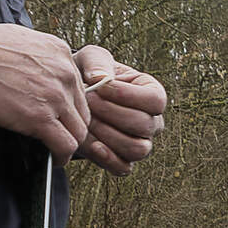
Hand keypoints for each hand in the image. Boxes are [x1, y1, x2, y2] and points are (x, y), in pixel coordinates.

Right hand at [0, 24, 90, 155]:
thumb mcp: (21, 39)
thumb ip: (38, 55)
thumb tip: (35, 68)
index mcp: (60, 52)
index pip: (78, 86)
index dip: (70, 105)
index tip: (59, 115)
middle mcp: (65, 72)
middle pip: (83, 110)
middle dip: (72, 125)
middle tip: (59, 135)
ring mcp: (55, 96)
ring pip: (79, 131)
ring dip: (69, 143)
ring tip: (56, 150)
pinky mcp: (40, 118)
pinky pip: (65, 145)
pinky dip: (62, 156)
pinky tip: (54, 159)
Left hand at [75, 46, 167, 173]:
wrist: (71, 99)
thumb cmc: (88, 75)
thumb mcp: (91, 59)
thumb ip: (96, 62)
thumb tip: (100, 78)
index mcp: (152, 94)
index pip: (156, 100)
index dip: (129, 96)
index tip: (101, 87)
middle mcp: (152, 122)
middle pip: (145, 125)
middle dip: (112, 113)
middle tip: (87, 102)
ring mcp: (140, 143)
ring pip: (138, 149)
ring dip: (109, 135)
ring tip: (86, 120)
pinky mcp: (124, 160)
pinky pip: (124, 168)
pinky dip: (108, 159)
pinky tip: (92, 145)